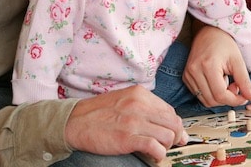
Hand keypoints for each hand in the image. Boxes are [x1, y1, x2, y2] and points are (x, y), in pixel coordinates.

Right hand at [64, 85, 187, 161]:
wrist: (75, 121)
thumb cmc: (98, 112)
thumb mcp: (123, 99)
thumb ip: (143, 106)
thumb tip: (165, 121)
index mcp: (139, 94)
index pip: (170, 110)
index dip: (175, 125)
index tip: (175, 135)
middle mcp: (139, 105)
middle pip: (174, 123)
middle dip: (175, 136)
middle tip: (168, 144)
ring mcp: (134, 121)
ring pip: (168, 135)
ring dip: (166, 146)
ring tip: (157, 150)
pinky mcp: (128, 138)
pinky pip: (155, 147)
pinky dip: (158, 154)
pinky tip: (153, 156)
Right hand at [183, 25, 250, 106]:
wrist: (208, 32)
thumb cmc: (224, 43)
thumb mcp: (238, 61)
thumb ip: (245, 82)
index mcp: (208, 66)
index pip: (220, 95)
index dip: (234, 100)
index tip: (244, 97)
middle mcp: (194, 71)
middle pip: (212, 100)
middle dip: (227, 99)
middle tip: (235, 86)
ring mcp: (188, 74)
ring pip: (205, 100)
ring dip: (219, 97)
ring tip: (226, 82)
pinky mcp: (186, 77)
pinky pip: (199, 95)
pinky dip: (211, 94)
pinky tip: (217, 82)